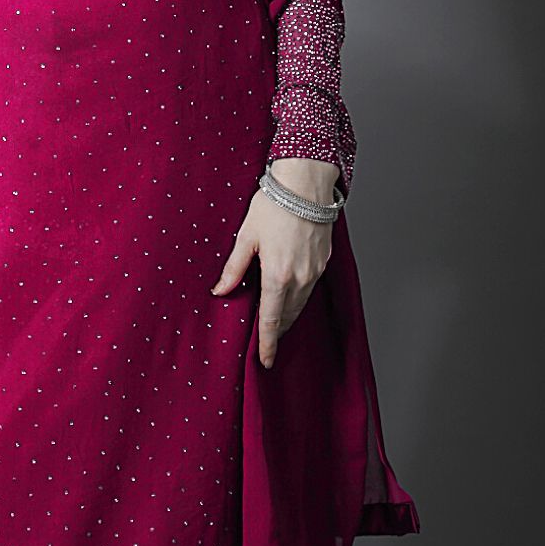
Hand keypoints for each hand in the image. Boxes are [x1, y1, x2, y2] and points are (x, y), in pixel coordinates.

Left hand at [209, 158, 337, 367]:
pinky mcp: (323, 261)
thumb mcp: (246, 236)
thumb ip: (234, 267)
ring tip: (275, 323)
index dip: (267, 344)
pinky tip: (289, 295)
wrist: (305, 184)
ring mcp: (315, 270)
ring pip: (301, 304)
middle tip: (265, 344)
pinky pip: (310, 288)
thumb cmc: (273, 205)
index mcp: (278, 275)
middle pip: (288, 316)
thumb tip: (221, 290)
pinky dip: (299, 298)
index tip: (265, 361)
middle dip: (277, 331)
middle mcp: (300, 278)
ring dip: (288, 316)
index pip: (271, 320)